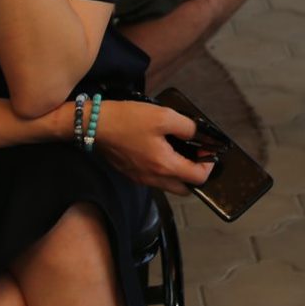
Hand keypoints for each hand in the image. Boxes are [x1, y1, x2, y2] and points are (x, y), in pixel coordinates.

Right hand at [90, 100, 215, 193]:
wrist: (95, 125)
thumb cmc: (129, 120)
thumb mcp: (163, 116)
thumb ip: (186, 127)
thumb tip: (196, 135)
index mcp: (164, 166)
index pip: (198, 178)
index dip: (209, 165)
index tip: (208, 151)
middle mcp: (153, 178)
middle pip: (185, 189)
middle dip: (196, 175)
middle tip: (197, 155)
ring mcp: (141, 179)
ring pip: (169, 185)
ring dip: (180, 173)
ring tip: (181, 151)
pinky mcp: (132, 174)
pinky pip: (155, 179)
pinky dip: (165, 170)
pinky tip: (163, 151)